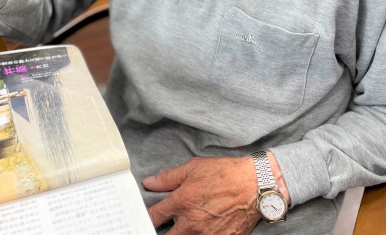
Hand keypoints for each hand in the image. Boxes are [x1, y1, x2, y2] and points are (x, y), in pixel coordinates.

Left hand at [144, 156, 259, 234]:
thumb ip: (168, 178)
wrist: (256, 185)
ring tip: (182, 228)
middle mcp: (191, 223)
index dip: (145, 219)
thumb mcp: (194, 168)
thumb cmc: (225, 173)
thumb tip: (149, 183)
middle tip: (160, 228)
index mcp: (182, 202)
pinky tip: (200, 230)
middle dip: (161, 233)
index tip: (141, 220)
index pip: (154, 217)